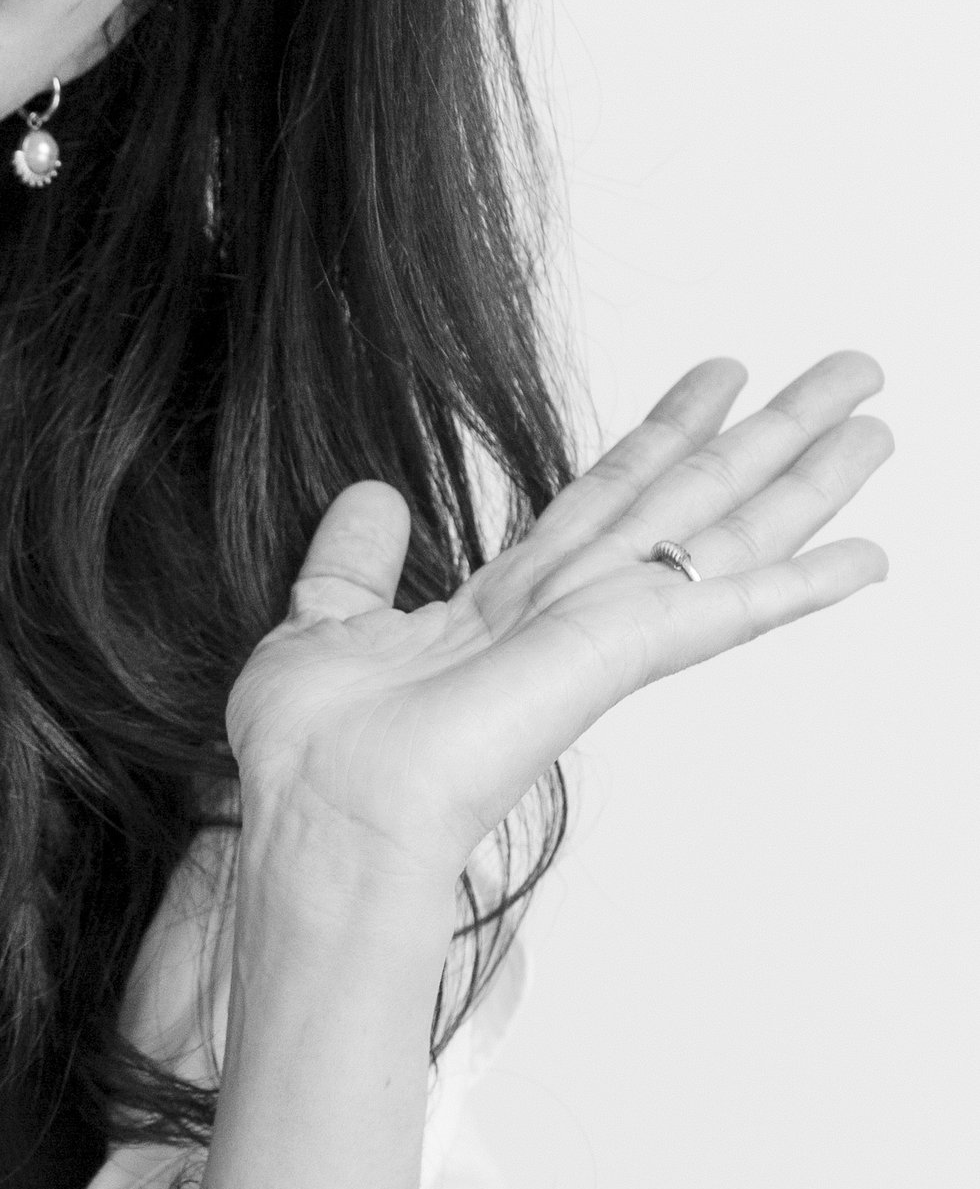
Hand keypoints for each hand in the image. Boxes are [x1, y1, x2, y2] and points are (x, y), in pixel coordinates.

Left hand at [226, 351, 891, 896]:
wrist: (325, 815)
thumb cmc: (314, 755)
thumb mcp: (325, 624)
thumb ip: (356, 561)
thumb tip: (374, 494)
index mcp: (507, 606)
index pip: (605, 499)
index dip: (664, 434)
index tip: (719, 377)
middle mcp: (568, 613)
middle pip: (689, 501)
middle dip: (767, 435)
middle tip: (848, 374)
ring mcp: (600, 636)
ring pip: (721, 532)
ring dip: (804, 476)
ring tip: (875, 417)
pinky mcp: (617, 657)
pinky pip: (724, 609)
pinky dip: (801, 584)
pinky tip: (868, 557)